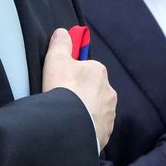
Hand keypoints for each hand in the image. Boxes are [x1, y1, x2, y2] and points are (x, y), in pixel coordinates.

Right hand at [42, 29, 116, 148]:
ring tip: (66, 116)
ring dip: (85, 112)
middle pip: (92, 90)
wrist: (69, 125)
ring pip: (95, 109)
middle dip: (81, 94)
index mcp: (99, 72)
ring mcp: (109, 114)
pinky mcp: (105, 133)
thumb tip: (63, 32)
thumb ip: (60, 43)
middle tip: (62, 100)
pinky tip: (73, 128)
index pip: (87, 69)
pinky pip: (95, 127)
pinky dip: (86, 127)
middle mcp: (109, 92)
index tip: (62, 81)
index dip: (73, 74)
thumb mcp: (56, 59)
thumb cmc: (63, 88)